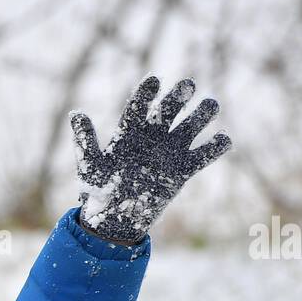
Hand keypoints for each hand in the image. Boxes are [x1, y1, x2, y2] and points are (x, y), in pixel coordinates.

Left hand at [69, 75, 231, 244]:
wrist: (116, 219)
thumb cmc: (100, 191)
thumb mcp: (91, 167)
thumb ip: (86, 142)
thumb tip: (76, 114)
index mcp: (130, 132)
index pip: (139, 106)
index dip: (146, 93)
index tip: (154, 81)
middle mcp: (152, 136)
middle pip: (169, 110)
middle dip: (179, 97)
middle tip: (188, 86)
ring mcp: (169, 151)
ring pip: (190, 127)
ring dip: (202, 114)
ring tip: (211, 106)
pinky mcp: (182, 170)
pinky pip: (202, 156)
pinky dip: (215, 147)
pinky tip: (224, 140)